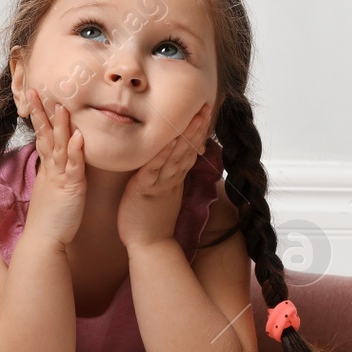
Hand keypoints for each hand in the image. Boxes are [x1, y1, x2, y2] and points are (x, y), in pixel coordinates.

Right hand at [25, 87, 86, 245]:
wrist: (43, 240)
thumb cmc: (50, 218)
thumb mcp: (51, 190)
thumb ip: (54, 173)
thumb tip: (56, 162)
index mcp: (48, 168)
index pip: (43, 136)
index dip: (39, 116)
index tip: (36, 97)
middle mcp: (51, 168)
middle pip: (45, 135)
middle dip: (40, 112)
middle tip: (35, 90)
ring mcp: (59, 177)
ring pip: (59, 146)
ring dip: (61, 125)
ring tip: (62, 105)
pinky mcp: (70, 188)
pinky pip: (73, 167)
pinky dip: (76, 151)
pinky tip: (79, 136)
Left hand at [117, 102, 213, 252]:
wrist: (148, 244)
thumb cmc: (151, 220)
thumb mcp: (164, 194)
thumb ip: (169, 177)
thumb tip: (176, 164)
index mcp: (175, 178)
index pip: (190, 150)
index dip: (198, 131)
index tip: (205, 113)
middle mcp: (172, 178)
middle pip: (188, 148)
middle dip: (197, 126)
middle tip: (206, 106)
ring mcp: (160, 184)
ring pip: (176, 155)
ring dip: (185, 135)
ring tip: (195, 116)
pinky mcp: (145, 190)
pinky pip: (155, 169)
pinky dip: (162, 154)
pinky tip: (168, 139)